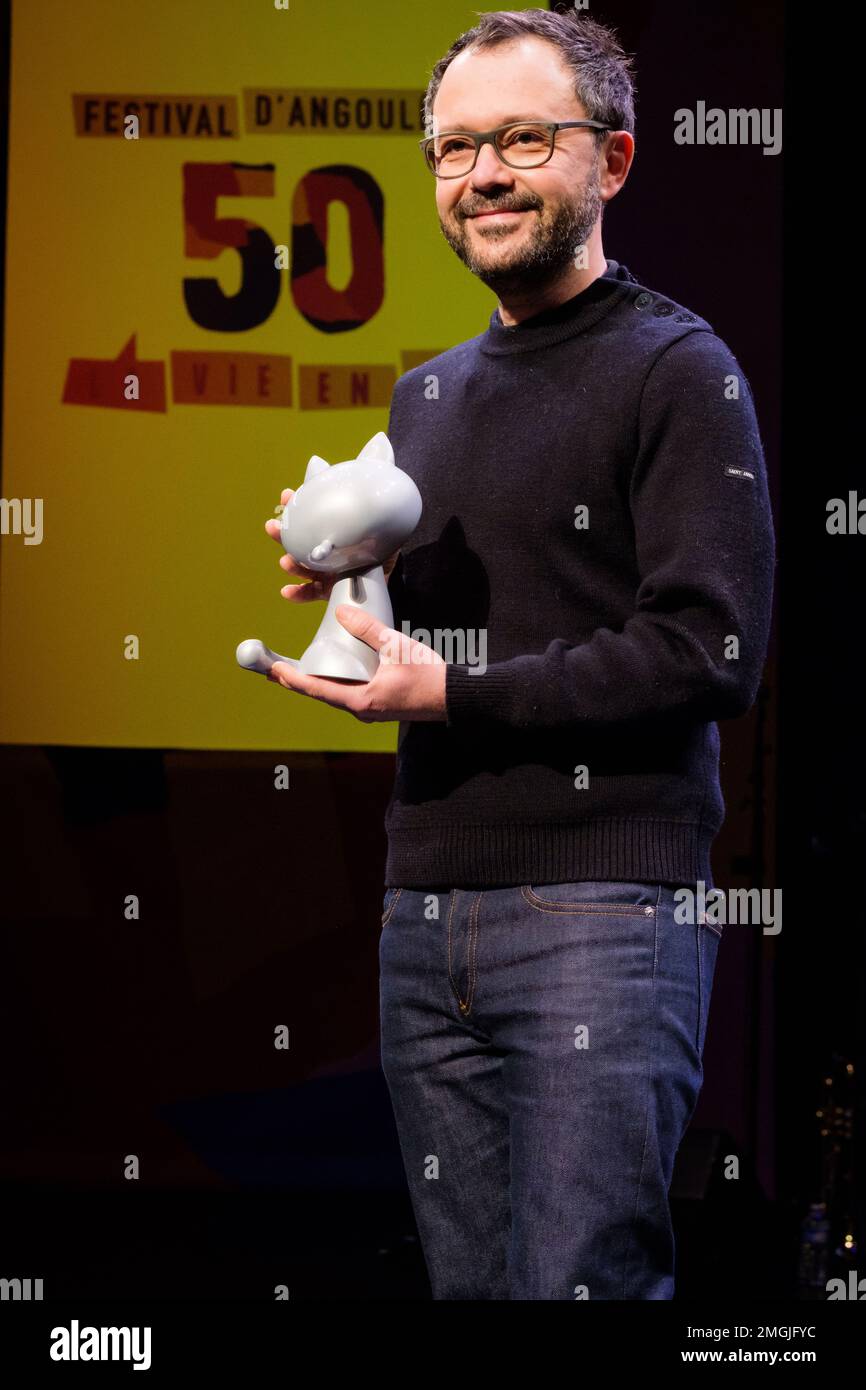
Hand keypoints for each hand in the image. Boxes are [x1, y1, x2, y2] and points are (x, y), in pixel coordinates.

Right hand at [265, 489, 400, 602]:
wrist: (392, 576)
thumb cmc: (384, 546)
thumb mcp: (381, 515)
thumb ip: (375, 488)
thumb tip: (380, 444)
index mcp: (330, 530)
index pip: (309, 514)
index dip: (295, 503)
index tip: (287, 494)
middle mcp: (323, 550)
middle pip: (298, 541)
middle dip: (282, 533)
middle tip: (272, 526)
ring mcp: (323, 572)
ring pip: (300, 567)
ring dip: (290, 564)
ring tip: (285, 561)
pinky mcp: (328, 592)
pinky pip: (310, 594)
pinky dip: (297, 593)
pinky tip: (286, 591)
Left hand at [267, 604, 447, 721]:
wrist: (454, 696)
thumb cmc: (428, 676)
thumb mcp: (396, 646)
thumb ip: (367, 629)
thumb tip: (341, 613)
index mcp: (361, 699)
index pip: (316, 689)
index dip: (292, 678)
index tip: (273, 669)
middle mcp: (361, 709)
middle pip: (321, 693)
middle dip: (298, 679)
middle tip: (274, 668)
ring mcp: (370, 708)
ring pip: (335, 694)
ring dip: (315, 681)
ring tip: (296, 668)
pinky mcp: (379, 704)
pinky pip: (349, 692)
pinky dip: (335, 681)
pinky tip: (332, 670)